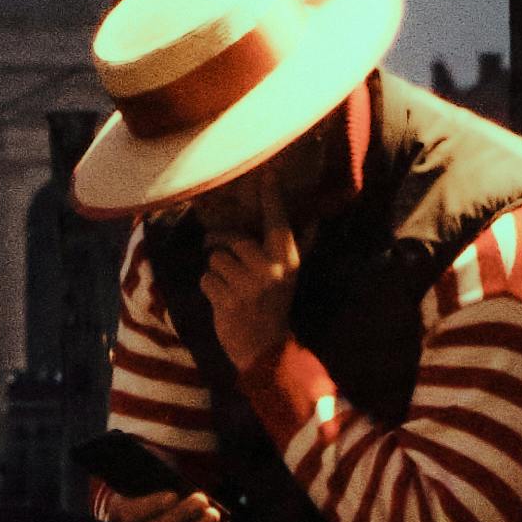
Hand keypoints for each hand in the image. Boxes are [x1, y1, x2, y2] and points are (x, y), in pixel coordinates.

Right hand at [105, 476, 221, 521]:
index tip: (173, 495)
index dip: (152, 505)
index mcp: (119, 510)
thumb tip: (175, 476)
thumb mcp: (146, 474)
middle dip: (181, 514)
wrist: (149, 502)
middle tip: (201, 500)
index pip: (132, 511)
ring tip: (213, 515)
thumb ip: (155, 474)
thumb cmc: (149, 484)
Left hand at [196, 211, 301, 371]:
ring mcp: (248, 286)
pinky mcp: (227, 301)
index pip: (277, 222)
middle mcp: (270, 270)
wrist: (264, 348)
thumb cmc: (275, 305)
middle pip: (232, 238)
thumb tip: (316, 219)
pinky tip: (221, 299)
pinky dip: (208, 288)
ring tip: (229, 285)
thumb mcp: (291, 276)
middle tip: (216, 247)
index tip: (269, 173)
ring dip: (215, 271)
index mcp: (287, 261)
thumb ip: (299, 246)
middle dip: (220, 243)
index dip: (271, 197)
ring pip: (215, 259)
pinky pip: (205, 279)